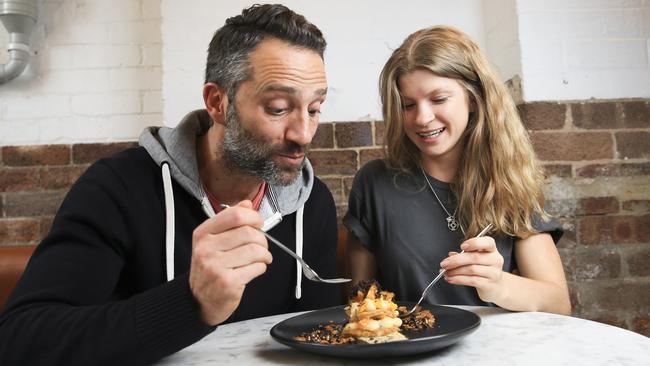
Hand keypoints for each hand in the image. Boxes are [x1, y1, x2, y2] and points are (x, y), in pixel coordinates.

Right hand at [189, 200, 271, 325]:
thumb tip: (247, 204)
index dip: (254, 217)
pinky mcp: (227, 283)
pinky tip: (254, 269)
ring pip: (255, 250)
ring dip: (265, 254)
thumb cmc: (210, 269)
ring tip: (261, 258)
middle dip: (262, 239)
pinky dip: (261, 267)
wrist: (199, 300)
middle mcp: (206, 249)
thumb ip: (230, 221)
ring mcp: (215, 267)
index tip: (259, 223)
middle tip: (262, 246)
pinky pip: (257, 268)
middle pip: (248, 232)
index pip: (235, 215)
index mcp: (203, 234)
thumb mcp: (213, 242)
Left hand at [440, 236, 504, 302]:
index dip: (474, 243)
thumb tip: (451, 255)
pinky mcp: (489, 285)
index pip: (487, 242)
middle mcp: (495, 260)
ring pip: (472, 269)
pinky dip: (458, 279)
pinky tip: (451, 279)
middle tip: (445, 263)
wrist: (496, 287)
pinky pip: (472, 280)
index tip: (462, 246)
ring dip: (455, 271)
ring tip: (446, 272)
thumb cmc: (483, 270)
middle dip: (456, 260)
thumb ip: (464, 255)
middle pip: (475, 257)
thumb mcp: (475, 259)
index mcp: (492, 250)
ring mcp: (494, 273)